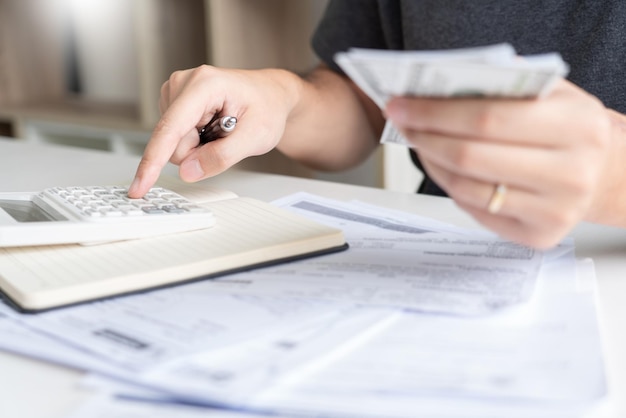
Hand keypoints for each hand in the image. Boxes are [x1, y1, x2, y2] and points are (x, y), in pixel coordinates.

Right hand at [128, 65, 299, 197]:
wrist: (271, 95)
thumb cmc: (267, 107)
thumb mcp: (256, 137)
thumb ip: (222, 157)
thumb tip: (188, 172)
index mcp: (205, 85)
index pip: (171, 129)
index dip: (153, 161)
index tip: (140, 186)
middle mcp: (183, 83)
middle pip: (173, 142)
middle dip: (198, 152)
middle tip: (227, 137)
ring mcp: (175, 91)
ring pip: (173, 143)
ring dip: (200, 146)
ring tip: (222, 129)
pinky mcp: (173, 103)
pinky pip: (176, 139)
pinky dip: (197, 140)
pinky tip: (213, 126)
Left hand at [385, 80, 612, 247]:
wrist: (602, 174)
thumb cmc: (569, 129)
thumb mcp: (552, 94)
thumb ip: (505, 85)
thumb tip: (440, 83)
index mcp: (576, 126)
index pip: (487, 118)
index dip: (435, 112)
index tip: (401, 104)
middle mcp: (570, 174)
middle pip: (470, 156)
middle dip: (425, 135)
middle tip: (401, 121)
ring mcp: (553, 211)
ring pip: (466, 187)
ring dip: (431, 161)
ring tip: (418, 140)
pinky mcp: (536, 236)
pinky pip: (474, 209)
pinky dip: (448, 184)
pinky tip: (440, 164)